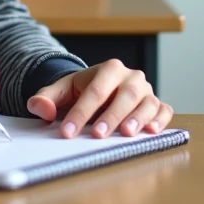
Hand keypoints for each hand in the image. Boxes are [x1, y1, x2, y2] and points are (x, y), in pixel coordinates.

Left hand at [26, 59, 172, 138]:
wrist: (102, 90)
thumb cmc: (82, 91)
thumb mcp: (61, 91)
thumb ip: (46, 98)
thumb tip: (39, 108)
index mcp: (109, 69)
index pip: (95, 91)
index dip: (80, 112)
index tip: (67, 132)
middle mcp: (131, 78)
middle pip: (125, 95)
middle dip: (111, 116)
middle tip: (97, 134)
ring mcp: (147, 91)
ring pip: (147, 103)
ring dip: (138, 119)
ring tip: (126, 134)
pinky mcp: (157, 105)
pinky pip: (164, 111)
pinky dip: (160, 121)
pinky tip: (151, 131)